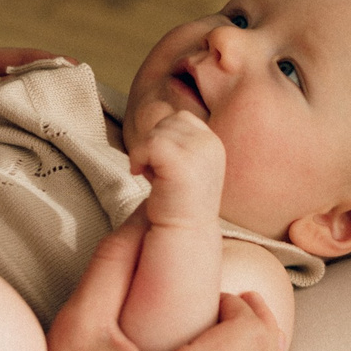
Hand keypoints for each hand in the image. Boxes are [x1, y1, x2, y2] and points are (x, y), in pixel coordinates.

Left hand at [125, 98, 225, 228]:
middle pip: (168, 120)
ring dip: (145, 151)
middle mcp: (210, 143)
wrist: (184, 232)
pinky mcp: (181, 161)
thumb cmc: (178, 201)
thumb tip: (156, 118)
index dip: (164, 135)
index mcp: (213, 143)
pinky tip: (140, 175)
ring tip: (152, 175)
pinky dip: (137, 158)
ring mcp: (197, 151)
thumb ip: (177, 142)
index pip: (181, 118)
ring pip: (156, 130)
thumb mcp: (184, 164)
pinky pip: (148, 143)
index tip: (162, 164)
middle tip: (154, 170)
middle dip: (154, 141)